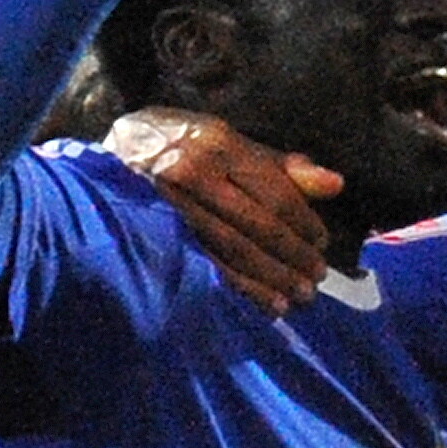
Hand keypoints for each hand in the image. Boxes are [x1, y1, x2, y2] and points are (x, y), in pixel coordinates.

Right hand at [108, 107, 339, 309]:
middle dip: (293, 255)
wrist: (110, 162)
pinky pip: (211, 268)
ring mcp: (174, 205)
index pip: (274, 190)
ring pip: (237, 249)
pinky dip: (244, 290)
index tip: (321, 242)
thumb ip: (278, 165)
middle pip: (259, 223)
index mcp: (217, 143)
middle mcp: (195, 171)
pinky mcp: (161, 235)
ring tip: (298, 297)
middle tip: (315, 278)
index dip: (303, 220)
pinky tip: (268, 304)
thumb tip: (336, 184)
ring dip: (274, 278)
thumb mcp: (224, 142)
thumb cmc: (178, 148)